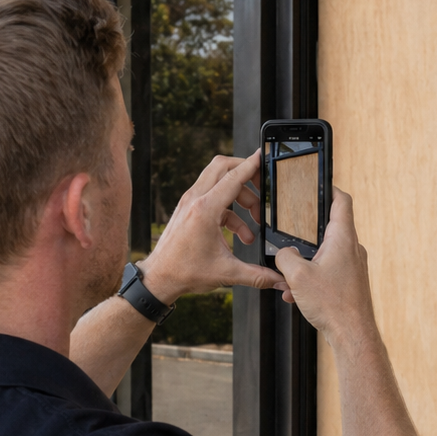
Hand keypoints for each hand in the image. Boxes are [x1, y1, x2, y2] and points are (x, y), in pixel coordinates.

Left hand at [141, 151, 284, 302]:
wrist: (159, 278)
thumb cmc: (184, 272)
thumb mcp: (226, 273)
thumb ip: (257, 275)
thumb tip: (278, 279)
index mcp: (205, 210)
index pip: (233, 177)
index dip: (251, 165)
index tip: (263, 156)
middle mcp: (195, 200)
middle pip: (222, 167)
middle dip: (245, 171)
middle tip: (262, 184)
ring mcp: (190, 202)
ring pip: (218, 181)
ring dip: (240, 195)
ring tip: (255, 219)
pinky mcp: (188, 209)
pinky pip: (213, 198)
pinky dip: (230, 209)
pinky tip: (240, 233)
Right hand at [272, 189, 378, 354]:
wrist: (352, 335)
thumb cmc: (333, 305)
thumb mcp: (298, 276)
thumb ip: (285, 257)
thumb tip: (283, 254)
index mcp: (343, 239)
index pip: (341, 201)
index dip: (328, 188)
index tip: (317, 184)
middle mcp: (352, 249)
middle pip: (330, 227)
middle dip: (307, 231)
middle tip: (291, 230)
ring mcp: (353, 266)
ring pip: (325, 253)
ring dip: (306, 261)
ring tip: (290, 275)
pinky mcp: (350, 282)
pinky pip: (328, 271)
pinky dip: (312, 277)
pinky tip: (296, 294)